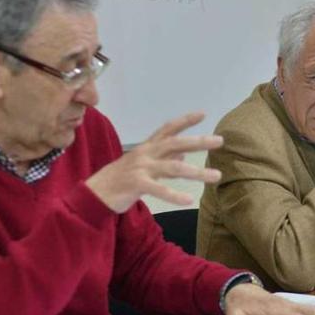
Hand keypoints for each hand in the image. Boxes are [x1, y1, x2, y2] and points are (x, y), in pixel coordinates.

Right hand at [86, 112, 222, 211]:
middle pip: (175, 143)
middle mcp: (146, 154)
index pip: (168, 129)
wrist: (94, 193)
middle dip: (198, 141)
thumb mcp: (144, 166)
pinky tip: (189, 200)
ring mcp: (141, 168)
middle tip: (219, 141)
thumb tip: (185, 155)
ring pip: (173, 167)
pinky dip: (174, 195)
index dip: (185, 121)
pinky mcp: (136, 184)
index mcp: (147, 147)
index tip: (203, 114)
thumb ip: (164, 160)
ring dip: (197, 172)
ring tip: (216, 176)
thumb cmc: (122, 179)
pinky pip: (158, 189)